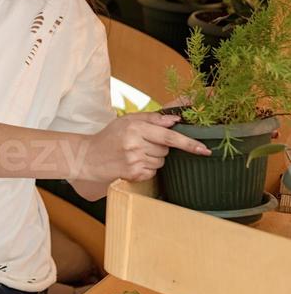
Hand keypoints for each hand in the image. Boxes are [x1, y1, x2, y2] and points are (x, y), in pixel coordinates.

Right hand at [84, 113, 211, 183]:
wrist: (88, 157)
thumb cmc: (109, 137)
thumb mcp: (127, 121)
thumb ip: (151, 119)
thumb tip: (175, 120)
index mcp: (135, 128)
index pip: (169, 137)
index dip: (188, 143)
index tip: (204, 149)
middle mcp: (135, 145)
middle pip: (166, 150)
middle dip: (159, 147)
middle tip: (141, 144)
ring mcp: (134, 161)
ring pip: (161, 162)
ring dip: (153, 158)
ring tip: (134, 153)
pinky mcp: (133, 174)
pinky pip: (153, 172)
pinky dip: (147, 168)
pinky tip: (132, 163)